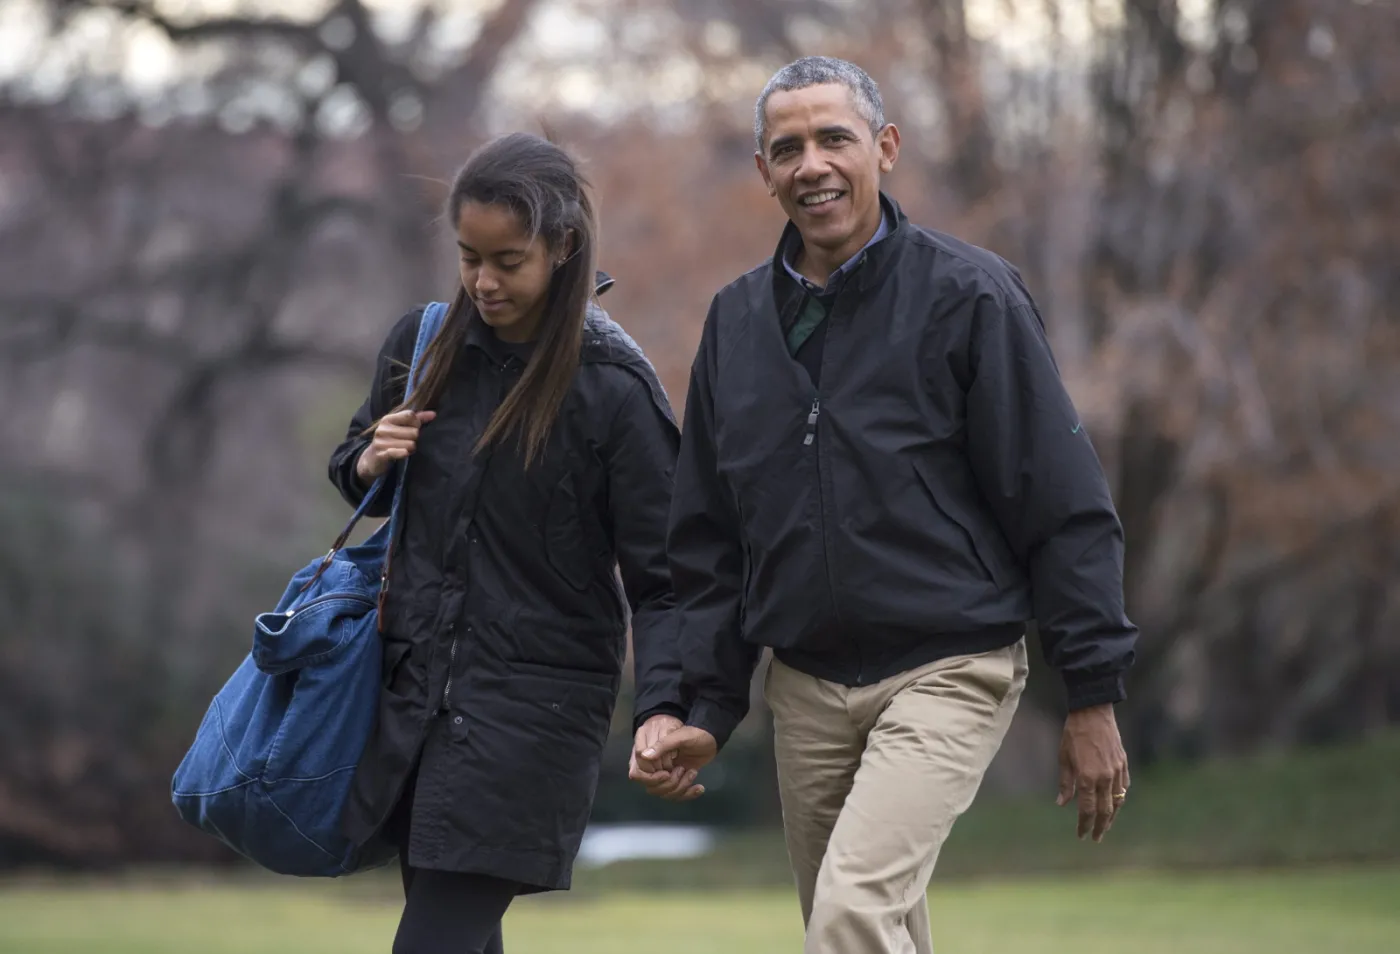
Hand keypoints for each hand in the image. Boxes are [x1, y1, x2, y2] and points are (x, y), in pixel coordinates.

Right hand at [356, 409, 435, 481]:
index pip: (410, 415)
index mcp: (388, 419)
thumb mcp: (401, 427)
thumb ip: (418, 419)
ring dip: (411, 448)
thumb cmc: (390, 440)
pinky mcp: (382, 454)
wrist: (372, 458)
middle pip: (414, 431)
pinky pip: (401, 452)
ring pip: (411, 444)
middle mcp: (383, 428)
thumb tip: (434, 414)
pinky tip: (403, 454)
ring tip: (405, 449)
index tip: (413, 429)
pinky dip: (405, 453)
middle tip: (408, 442)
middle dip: (414, 439)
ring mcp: (381, 441)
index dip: (417, 423)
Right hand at [636, 725, 717, 801]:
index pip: (638, 771)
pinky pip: (675, 795)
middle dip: (669, 783)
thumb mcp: (681, 736)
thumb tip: (644, 756)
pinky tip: (700, 787)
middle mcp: (652, 764)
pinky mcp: (674, 780)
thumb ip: (663, 745)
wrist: (711, 739)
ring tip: (693, 772)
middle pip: (650, 786)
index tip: (666, 772)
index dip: (651, 776)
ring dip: (680, 787)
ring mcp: (663, 773)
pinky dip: (688, 793)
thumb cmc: (695, 733)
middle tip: (682, 769)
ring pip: (663, 793)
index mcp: (648, 749)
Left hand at [1057, 703, 1129, 841]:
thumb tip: (1062, 803)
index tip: (1081, 835)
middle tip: (1095, 838)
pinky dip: (1120, 798)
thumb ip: (1065, 783)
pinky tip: (1115, 803)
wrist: (1093, 712)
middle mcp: (1105, 778)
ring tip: (1106, 826)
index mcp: (1087, 777)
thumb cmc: (1073, 734)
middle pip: (1105, 811)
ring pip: (1118, 801)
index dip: (1084, 825)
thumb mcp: (1063, 758)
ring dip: (1112, 816)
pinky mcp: (1123, 764)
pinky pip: (1124, 787)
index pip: (1087, 810)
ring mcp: (1117, 771)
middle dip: (1100, 827)